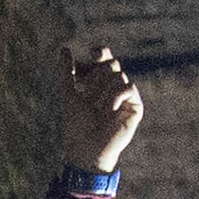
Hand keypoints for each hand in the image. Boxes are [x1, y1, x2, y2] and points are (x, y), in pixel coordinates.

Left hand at [64, 46, 141, 174]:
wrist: (86, 149)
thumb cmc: (76, 125)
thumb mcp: (68, 94)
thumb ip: (66, 72)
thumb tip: (63, 49)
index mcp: (99, 83)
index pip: (104, 59)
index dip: (101, 53)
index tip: (93, 54)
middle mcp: (113, 88)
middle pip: (111, 65)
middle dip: (98, 77)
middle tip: (88, 94)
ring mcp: (125, 97)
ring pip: (119, 76)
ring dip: (103, 91)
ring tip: (97, 109)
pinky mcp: (135, 107)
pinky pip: (129, 87)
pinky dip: (116, 96)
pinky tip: (108, 109)